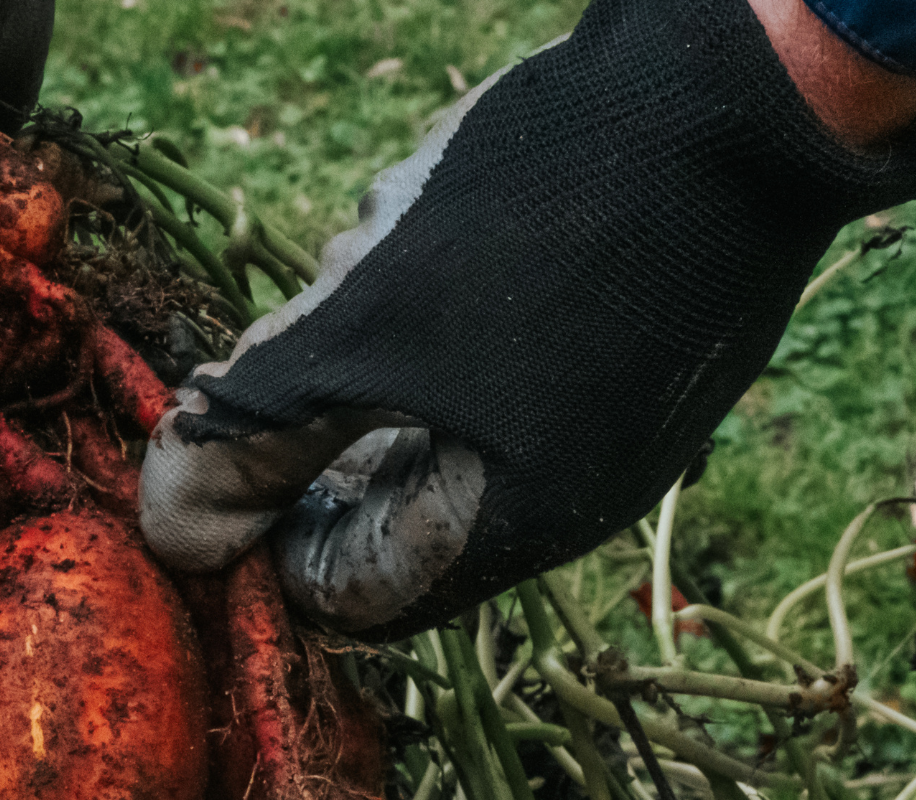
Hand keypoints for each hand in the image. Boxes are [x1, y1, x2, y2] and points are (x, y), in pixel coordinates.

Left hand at [137, 0, 915, 640]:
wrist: (743, 86)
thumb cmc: (545, 217)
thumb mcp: (365, 330)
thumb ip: (258, 435)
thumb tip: (172, 537)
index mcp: (510, 526)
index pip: (352, 596)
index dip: (265, 542)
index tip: (216, 454)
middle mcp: (575, 499)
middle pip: (391, 513)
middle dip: (315, 436)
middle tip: (281, 347)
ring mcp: (614, 422)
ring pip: (438, 429)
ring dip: (372, 365)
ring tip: (361, 265)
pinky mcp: (630, 348)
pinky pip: (497, 370)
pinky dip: (436, 321)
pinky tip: (428, 229)